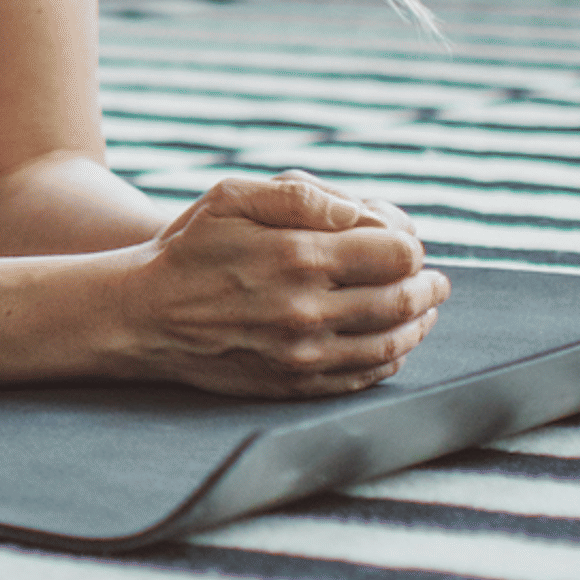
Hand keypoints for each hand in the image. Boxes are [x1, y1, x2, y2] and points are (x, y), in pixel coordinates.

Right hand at [109, 170, 449, 398]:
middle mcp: (308, 309)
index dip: (411, 245)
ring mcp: (304, 354)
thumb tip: (363, 213)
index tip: (407, 242)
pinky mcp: (296, 385)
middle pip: (403, 300)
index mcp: (299, 255)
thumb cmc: (189, 248)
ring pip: (392, 343)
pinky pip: (364, 377)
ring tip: (423, 311)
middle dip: (429, 288)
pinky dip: (391, 359)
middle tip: (436, 282)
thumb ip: (301, 195)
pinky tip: (392, 343)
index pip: (397, 254)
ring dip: (419, 325)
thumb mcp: (233, 196)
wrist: (143, 316)